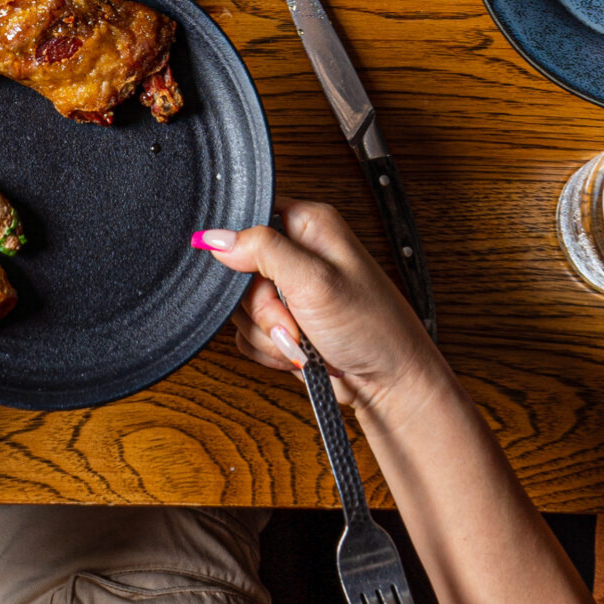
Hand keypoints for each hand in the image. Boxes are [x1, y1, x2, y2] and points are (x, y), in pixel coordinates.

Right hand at [198, 198, 444, 423]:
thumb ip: (262, 250)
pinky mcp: (284, 322)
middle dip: (262, 307)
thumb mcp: (315, 280)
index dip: (243, 254)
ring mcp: (290, 290)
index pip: (248, 222)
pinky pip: (249, 333)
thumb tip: (215, 236)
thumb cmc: (372, 327)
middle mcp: (298, 253)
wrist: (388, 382)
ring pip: (241, 307)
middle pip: (239, 271)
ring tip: (306, 338)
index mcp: (308, 224)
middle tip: (294, 319)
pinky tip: (300, 351)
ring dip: (269, 332)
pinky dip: (270, 349)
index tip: (262, 280)